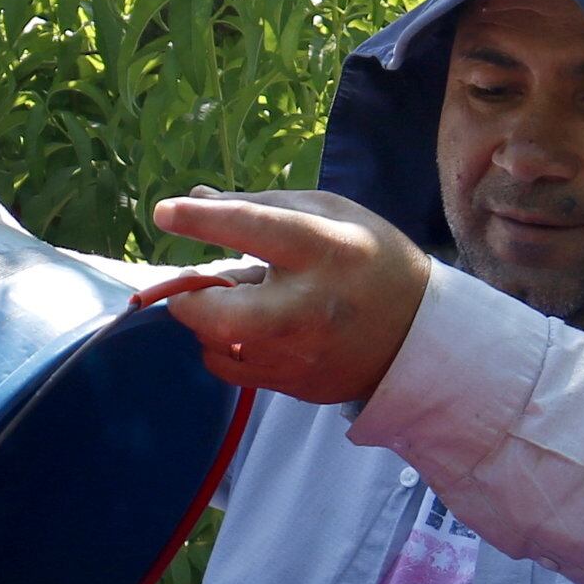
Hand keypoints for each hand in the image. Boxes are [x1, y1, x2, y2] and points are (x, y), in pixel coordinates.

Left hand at [148, 189, 435, 404]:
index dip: (201, 220)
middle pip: (217, 314)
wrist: (418, 334)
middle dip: (189, 298)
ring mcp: (300, 355)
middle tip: (193, 284)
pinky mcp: (292, 385)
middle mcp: (308, 307)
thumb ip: (259, 206)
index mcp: (322, 249)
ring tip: (241, 301)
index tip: (165, 213)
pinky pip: (229, 369)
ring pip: (215, 344)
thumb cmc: (369, 259)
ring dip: (210, 320)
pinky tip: (251, 330)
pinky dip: (225, 346)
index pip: (250, 228)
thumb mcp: (329, 214)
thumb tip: (195, 198)